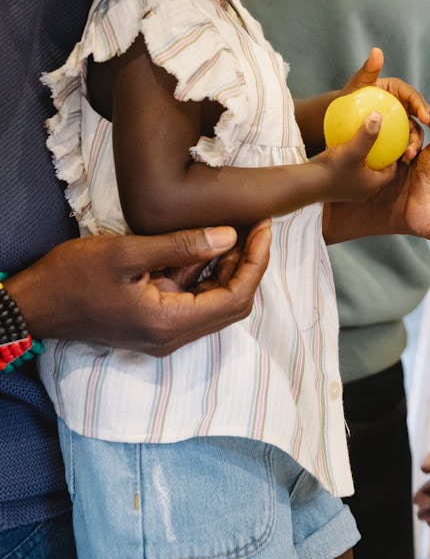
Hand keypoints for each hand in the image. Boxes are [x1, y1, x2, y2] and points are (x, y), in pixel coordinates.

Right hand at [8, 223, 270, 355]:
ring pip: (216, 301)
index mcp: (169, 323)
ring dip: (231, 267)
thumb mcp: (128, 252)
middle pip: (232, 302)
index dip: (257, 261)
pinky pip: (194, 298)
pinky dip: (207, 272)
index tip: (264, 226)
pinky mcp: (155, 322)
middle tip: (258, 223)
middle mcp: (173, 335)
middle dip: (250, 262)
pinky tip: (211, 241)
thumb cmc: (73, 276)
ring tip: (241, 226)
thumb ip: (182, 245)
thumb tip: (230, 236)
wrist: (35, 304)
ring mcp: (164, 332)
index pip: (236, 297)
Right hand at [313, 114, 399, 202]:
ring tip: (362, 143)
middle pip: (377, 171)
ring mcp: (348, 189)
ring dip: (363, 159)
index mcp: (373, 185)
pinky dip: (348, 159)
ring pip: (362, 171)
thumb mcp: (354, 150)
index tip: (394, 143)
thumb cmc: (333, 170)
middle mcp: (363, 190)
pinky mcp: (336, 186)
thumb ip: (367, 134)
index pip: (391, 171)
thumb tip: (379, 115)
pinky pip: (347, 170)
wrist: (306, 184)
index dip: (395, 158)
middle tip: (380, 142)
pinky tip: (342, 145)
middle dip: (380, 158)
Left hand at [343, 46, 429, 159]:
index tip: (425, 118)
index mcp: (400, 91)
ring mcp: (403, 122)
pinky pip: (406, 143)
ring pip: (417, 131)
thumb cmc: (349, 97)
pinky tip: (404, 160)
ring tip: (411, 153)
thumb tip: (377, 51)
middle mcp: (405, 106)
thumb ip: (368, 69)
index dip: (423, 106)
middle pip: (424, 114)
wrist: (339, 119)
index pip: (415, 97)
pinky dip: (408, 151)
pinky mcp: (398, 136)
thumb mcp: (358, 83)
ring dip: (418, 142)